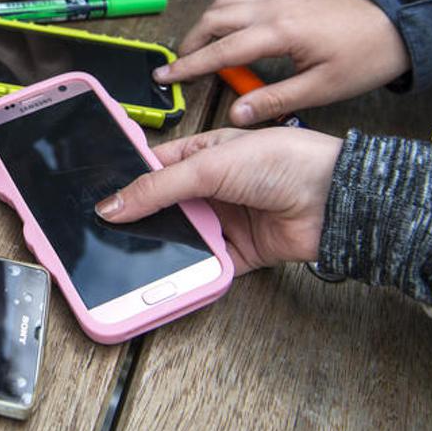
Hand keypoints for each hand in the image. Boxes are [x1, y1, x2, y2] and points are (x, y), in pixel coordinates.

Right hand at [95, 127, 342, 273]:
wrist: (334, 200)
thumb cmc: (284, 162)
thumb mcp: (209, 166)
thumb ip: (157, 188)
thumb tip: (114, 205)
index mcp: (199, 154)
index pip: (150, 169)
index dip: (125, 185)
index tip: (97, 201)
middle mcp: (209, 188)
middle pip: (161, 208)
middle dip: (141, 222)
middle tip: (109, 236)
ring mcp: (222, 220)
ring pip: (180, 239)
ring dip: (165, 248)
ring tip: (136, 259)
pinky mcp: (237, 252)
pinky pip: (205, 265)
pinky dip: (191, 272)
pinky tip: (175, 275)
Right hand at [154, 0, 409, 125]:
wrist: (399, 21)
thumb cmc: (366, 55)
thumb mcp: (322, 88)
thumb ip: (274, 100)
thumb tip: (237, 113)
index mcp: (279, 31)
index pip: (221, 50)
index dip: (189, 66)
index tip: (166, 76)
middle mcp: (273, 8)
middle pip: (213, 19)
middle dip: (189, 43)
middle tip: (177, 68)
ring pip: (225, 5)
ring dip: (205, 27)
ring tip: (198, 52)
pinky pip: (242, 0)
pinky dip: (224, 16)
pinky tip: (229, 35)